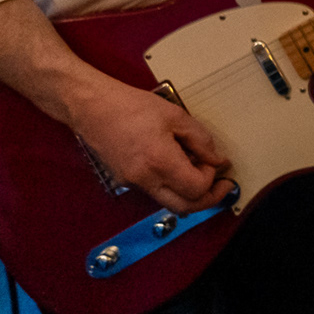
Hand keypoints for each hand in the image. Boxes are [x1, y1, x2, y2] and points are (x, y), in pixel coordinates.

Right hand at [68, 77, 233, 214]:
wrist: (92, 107)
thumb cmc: (131, 106)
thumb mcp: (176, 116)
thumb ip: (201, 140)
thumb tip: (217, 160)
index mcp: (160, 161)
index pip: (196, 189)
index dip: (211, 177)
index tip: (213, 162)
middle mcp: (145, 179)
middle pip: (184, 206)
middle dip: (208, 198)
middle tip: (221, 184)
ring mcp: (133, 183)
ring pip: (169, 202)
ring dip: (189, 193)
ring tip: (198, 170)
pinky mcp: (126, 181)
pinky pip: (155, 191)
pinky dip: (172, 185)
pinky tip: (177, 164)